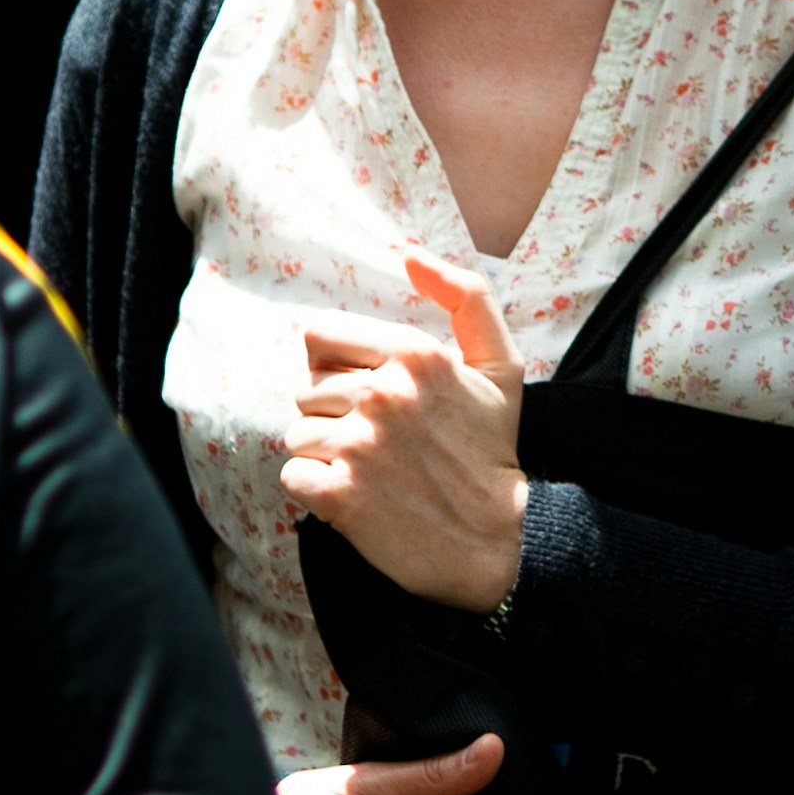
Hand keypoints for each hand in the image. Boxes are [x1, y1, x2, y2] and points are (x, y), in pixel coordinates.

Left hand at [285, 246, 528, 612]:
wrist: (499, 541)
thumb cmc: (493, 449)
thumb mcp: (500, 363)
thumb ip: (464, 295)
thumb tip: (409, 253)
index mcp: (417, 354)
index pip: (321, 336)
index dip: (338, 365)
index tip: (368, 393)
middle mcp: (383, 394)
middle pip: (308, 388)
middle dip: (334, 414)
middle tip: (379, 442)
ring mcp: (358, 446)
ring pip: (298, 432)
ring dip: (324, 453)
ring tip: (369, 470)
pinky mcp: (338, 496)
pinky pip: (293, 476)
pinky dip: (314, 490)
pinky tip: (352, 496)